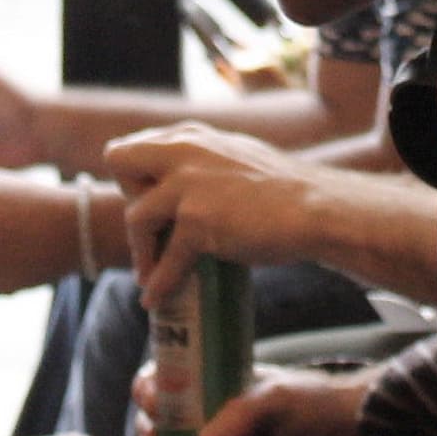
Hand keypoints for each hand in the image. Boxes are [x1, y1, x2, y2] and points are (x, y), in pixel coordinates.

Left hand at [103, 123, 313, 299]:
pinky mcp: (198, 221)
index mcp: (193, 135)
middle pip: (119, 162)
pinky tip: (156, 300)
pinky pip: (165, 260)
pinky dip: (159, 284)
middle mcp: (185, 150)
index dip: (138, 178)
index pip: (136, 146)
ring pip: (136, 217)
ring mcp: (189, 185)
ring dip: (140, 252)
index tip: (152, 206)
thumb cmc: (285, 191)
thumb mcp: (236, 158)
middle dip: (128, 199)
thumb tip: (185, 188)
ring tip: (148, 275)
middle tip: (149, 233)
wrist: (317, 209)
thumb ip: (206, 164)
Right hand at [125, 363, 369, 435]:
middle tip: (152, 435)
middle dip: (150, 427)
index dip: (152, 384)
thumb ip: (243, 413)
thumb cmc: (315, 401)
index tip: (148, 392)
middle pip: (164, 421)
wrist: (354, 435)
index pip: (172, 378)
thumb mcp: (278, 397)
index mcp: (218, 385)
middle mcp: (214, 417)